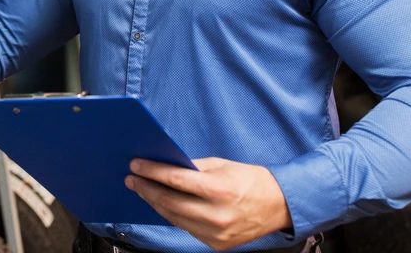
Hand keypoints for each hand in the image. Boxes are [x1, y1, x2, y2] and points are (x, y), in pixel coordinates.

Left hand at [125, 157, 292, 250]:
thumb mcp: (221, 165)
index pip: (175, 180)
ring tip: (142, 190)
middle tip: (131, 179)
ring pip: (174, 217)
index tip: (136, 165)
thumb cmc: (250, 180)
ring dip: (154, 202)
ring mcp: (215, 233)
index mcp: (218, 190)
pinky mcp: (215, 244)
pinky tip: (162, 204)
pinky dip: (172, 215)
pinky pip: (186, 228)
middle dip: (146, 188)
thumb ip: (193, 167)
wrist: (279, 206)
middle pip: (169, 201)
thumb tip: (165, 165)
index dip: (152, 172)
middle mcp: (215, 215)